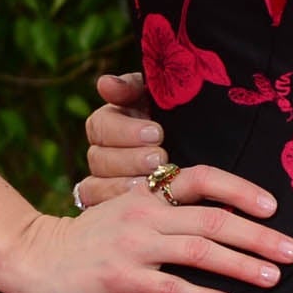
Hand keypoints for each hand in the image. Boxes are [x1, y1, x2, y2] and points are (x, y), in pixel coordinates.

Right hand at [6, 162, 292, 292]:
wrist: (35, 257)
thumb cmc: (89, 239)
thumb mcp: (128, 212)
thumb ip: (166, 211)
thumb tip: (219, 221)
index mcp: (149, 193)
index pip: (204, 178)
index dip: (242, 190)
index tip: (275, 206)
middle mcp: (146, 213)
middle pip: (213, 218)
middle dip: (258, 234)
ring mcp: (133, 245)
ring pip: (199, 251)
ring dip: (241, 264)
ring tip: (273, 276)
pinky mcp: (119, 278)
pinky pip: (170, 286)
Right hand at [76, 70, 173, 208]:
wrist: (197, 144)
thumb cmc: (174, 118)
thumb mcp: (158, 96)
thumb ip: (132, 88)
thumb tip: (105, 84)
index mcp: (110, 122)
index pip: (101, 124)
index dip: (126, 130)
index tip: (157, 132)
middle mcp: (102, 152)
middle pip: (99, 158)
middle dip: (131, 159)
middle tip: (159, 159)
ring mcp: (103, 181)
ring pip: (96, 186)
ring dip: (125, 185)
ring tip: (153, 182)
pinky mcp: (108, 206)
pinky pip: (100, 209)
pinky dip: (118, 206)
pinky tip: (143, 204)